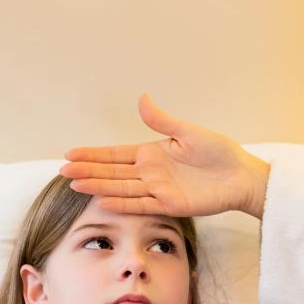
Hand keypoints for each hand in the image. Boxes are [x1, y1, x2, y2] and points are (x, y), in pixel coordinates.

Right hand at [62, 93, 271, 218]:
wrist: (240, 176)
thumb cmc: (219, 152)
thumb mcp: (188, 132)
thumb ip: (161, 120)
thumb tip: (141, 98)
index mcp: (152, 153)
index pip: (115, 154)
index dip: (93, 154)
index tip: (70, 153)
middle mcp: (150, 172)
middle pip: (112, 172)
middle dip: (87, 170)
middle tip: (63, 171)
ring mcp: (157, 190)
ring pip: (121, 188)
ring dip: (98, 186)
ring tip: (75, 185)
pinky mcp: (169, 205)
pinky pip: (141, 204)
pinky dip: (122, 203)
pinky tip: (102, 200)